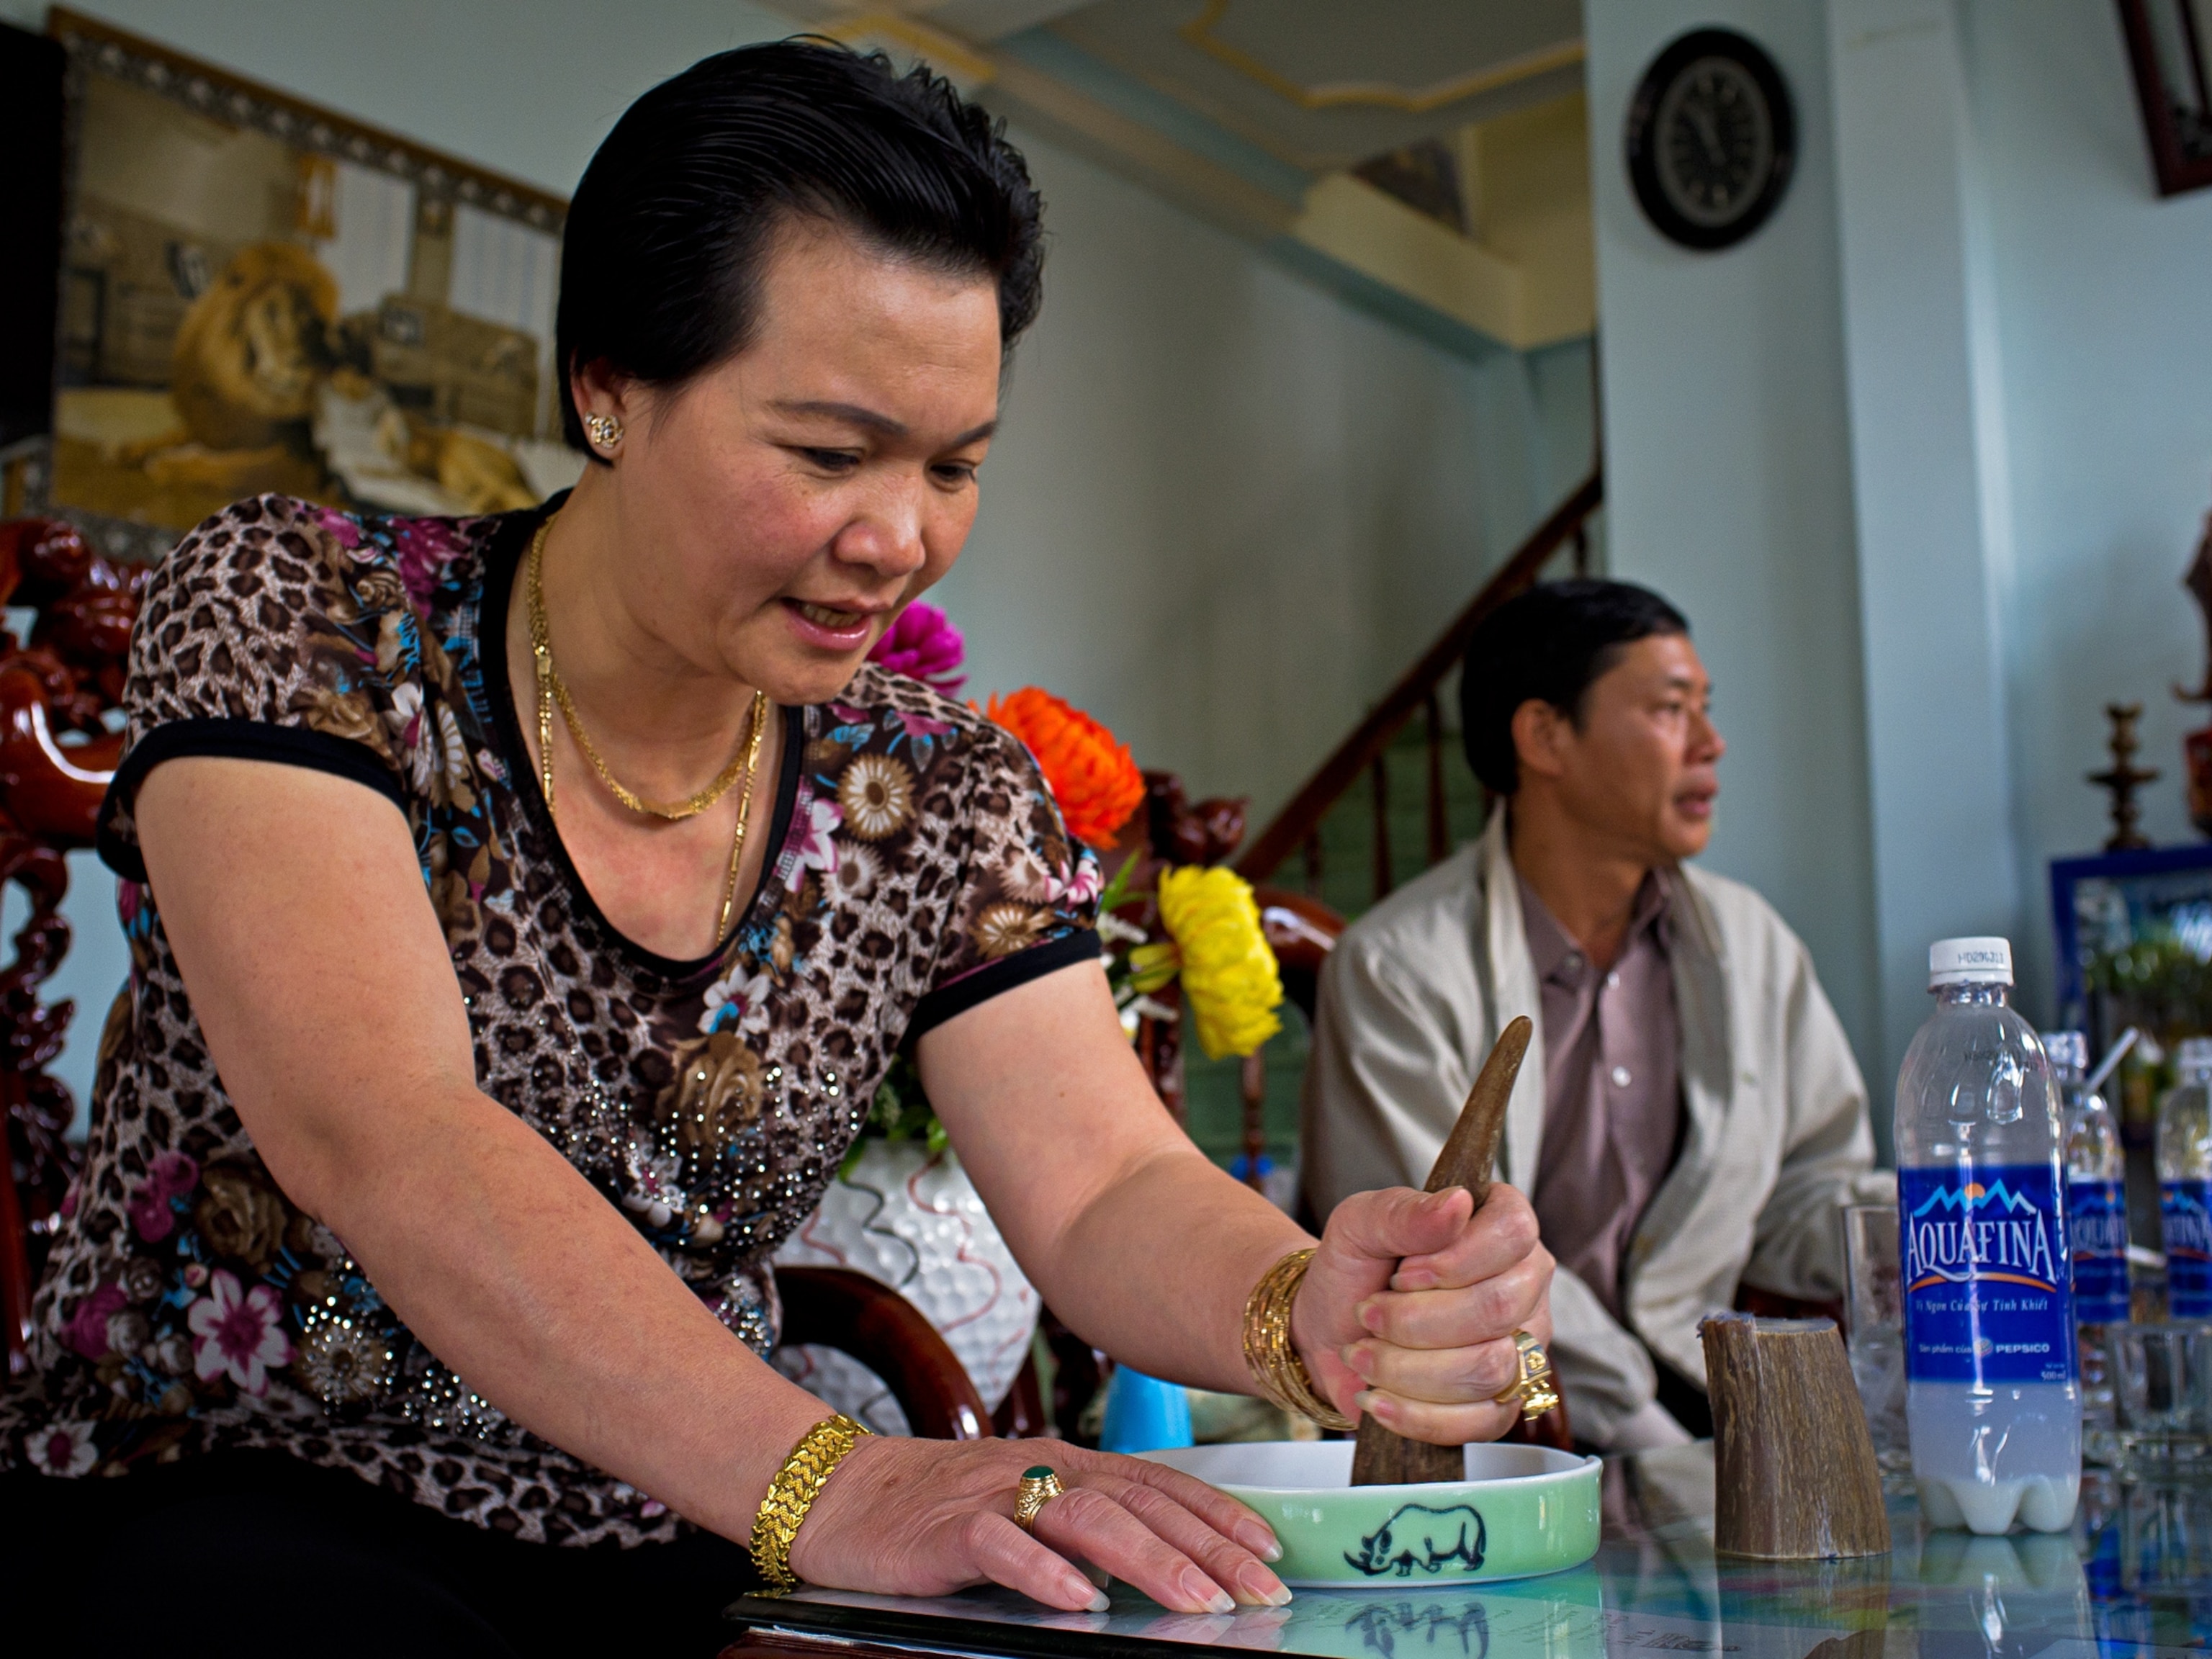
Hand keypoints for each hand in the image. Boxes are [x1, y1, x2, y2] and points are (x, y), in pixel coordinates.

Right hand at [786, 1434, 1292, 1612]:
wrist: (842, 1493)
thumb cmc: (940, 1508)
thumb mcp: (1027, 1506)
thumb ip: (1088, 1525)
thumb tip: (1170, 1565)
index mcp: (1066, 1463)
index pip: (1159, 1484)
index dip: (1218, 1515)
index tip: (1270, 1551)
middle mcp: (1041, 1468)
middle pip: (1139, 1503)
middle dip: (1207, 1547)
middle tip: (1259, 1591)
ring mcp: (995, 1494)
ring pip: (1086, 1518)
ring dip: (1149, 1560)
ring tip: (1196, 1601)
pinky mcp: (947, 1527)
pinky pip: (1002, 1545)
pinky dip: (1045, 1571)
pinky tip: (1082, 1601)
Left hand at [1293, 1183, 1553, 1444]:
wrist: (1330, 1330)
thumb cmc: (1355, 1268)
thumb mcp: (1359, 1224)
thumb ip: (1403, 1211)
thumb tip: (1458, 1203)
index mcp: (1502, 1229)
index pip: (1514, 1232)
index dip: (1454, 1259)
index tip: (1401, 1273)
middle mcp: (1525, 1288)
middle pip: (1499, 1307)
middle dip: (1416, 1319)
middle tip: (1367, 1314)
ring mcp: (1521, 1350)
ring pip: (1489, 1368)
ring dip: (1407, 1366)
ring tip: (1363, 1353)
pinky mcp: (1501, 1407)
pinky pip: (1478, 1422)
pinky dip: (1415, 1414)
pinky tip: (1376, 1397)